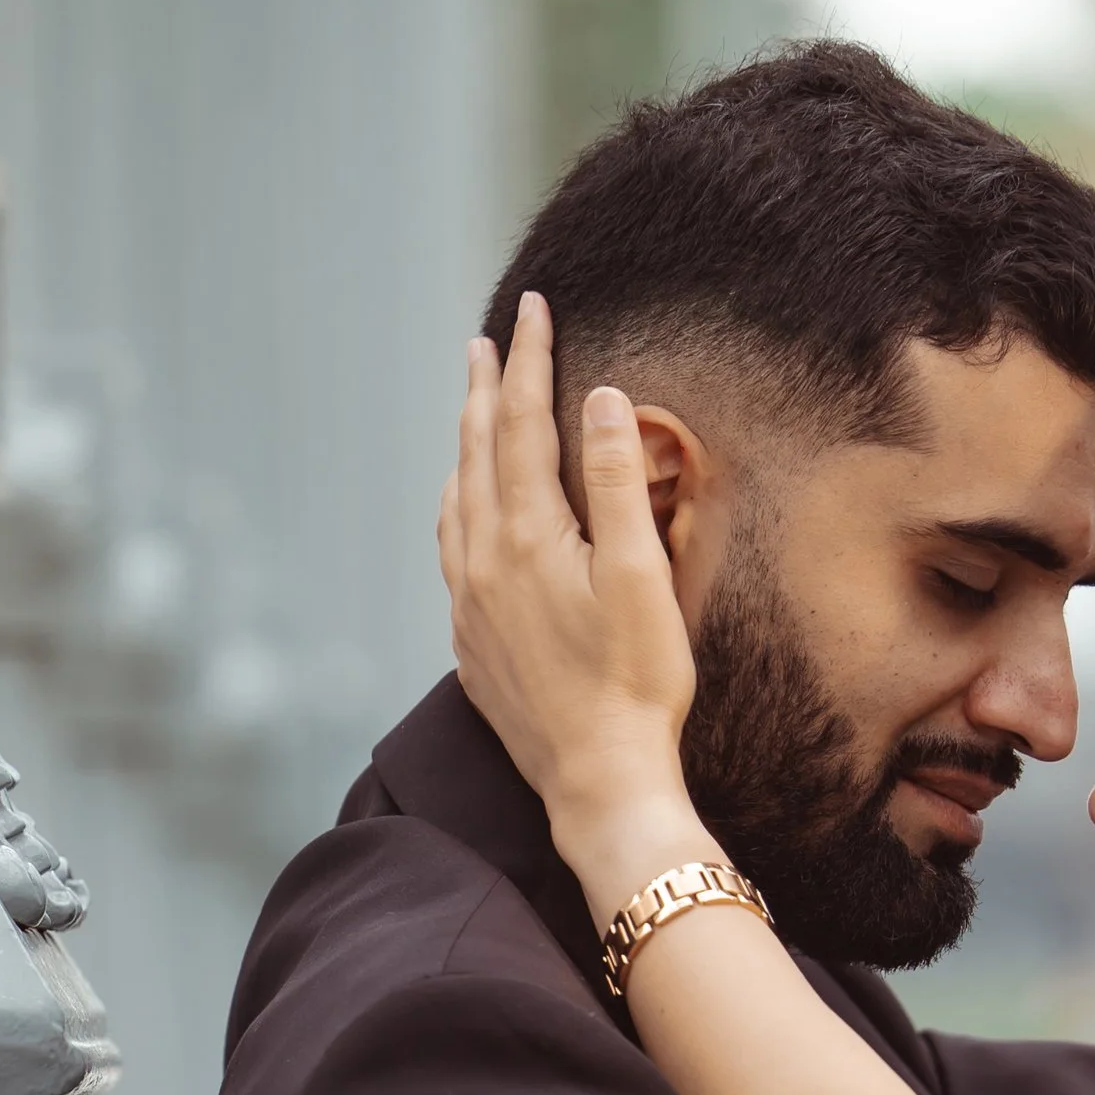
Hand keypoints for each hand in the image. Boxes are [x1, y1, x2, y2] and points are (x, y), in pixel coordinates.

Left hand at [437, 290, 700, 890]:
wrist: (599, 784)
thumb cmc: (635, 685)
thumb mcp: (642, 576)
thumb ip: (618, 483)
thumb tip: (600, 399)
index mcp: (525, 536)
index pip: (523, 424)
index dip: (530, 362)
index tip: (535, 310)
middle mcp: (482, 563)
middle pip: (477, 454)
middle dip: (485, 391)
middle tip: (487, 342)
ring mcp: (469, 606)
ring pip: (456, 500)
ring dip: (465, 447)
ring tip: (471, 410)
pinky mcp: (472, 643)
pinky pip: (452, 550)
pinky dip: (457, 506)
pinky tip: (465, 508)